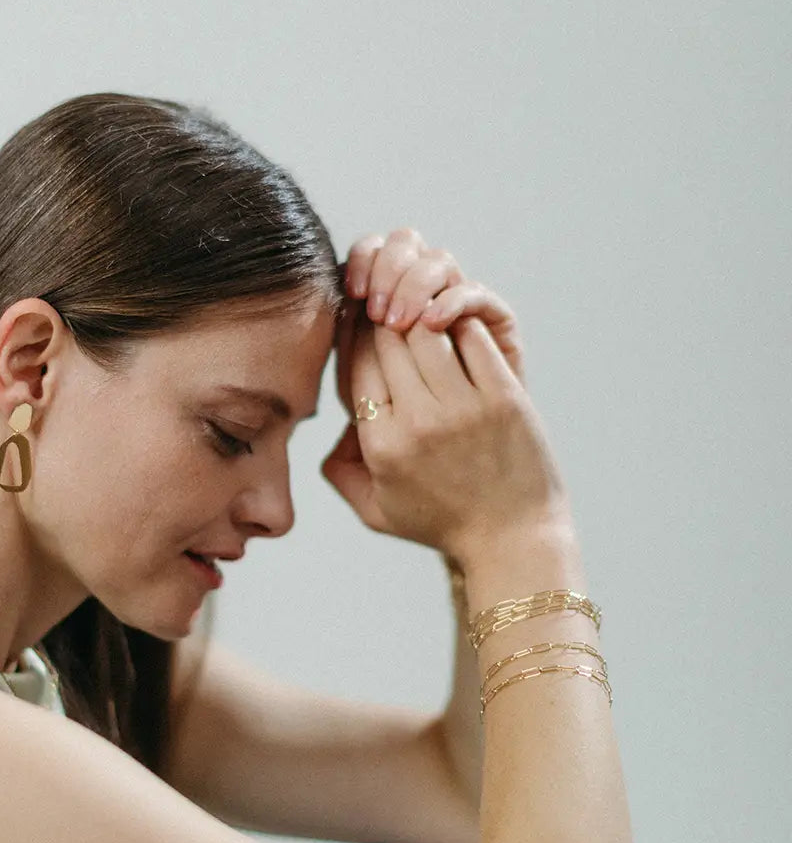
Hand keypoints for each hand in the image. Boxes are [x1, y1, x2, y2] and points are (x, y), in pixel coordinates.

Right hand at [321, 230, 570, 559]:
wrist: (512, 540)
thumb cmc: (442, 525)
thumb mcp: (375, 511)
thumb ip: (340, 471)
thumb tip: (330, 429)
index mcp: (380, 446)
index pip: (356, 366)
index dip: (355, 335)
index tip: (360, 320)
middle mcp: (417, 423)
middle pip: (387, 342)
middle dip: (382, 317)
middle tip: (386, 302)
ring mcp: (463, 409)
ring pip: (426, 332)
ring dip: (419, 314)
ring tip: (417, 308)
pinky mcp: (504, 399)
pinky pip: (472, 339)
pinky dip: (460, 322)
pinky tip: (455, 322)